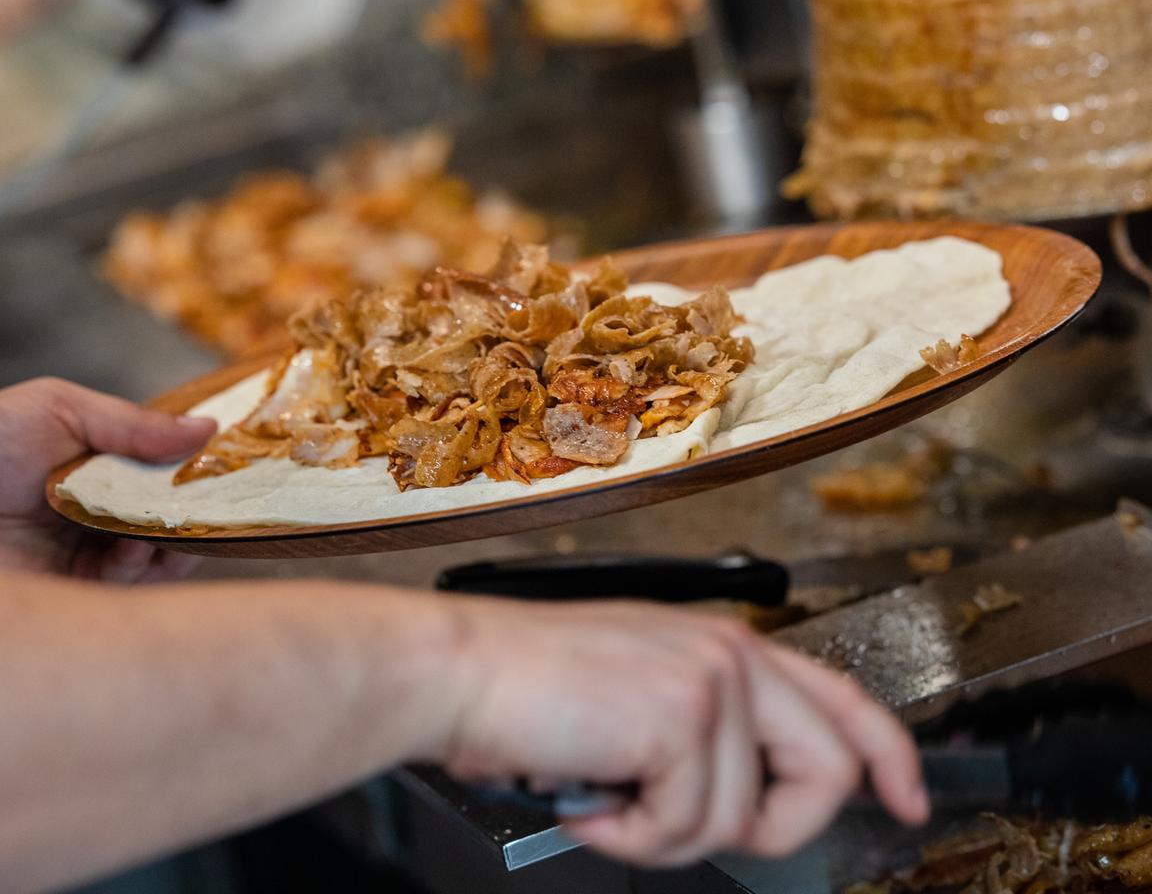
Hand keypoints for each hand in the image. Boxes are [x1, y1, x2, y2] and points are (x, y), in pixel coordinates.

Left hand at [0, 378, 213, 580]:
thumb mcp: (60, 409)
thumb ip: (134, 423)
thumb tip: (209, 427)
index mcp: (98, 466)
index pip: (164, 470)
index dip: (199, 468)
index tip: (233, 464)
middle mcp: (98, 511)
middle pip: (169, 515)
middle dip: (198, 511)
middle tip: (221, 502)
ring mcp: (85, 552)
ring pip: (156, 556)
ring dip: (176, 542)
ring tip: (176, 527)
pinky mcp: (71, 591)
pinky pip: (125, 587)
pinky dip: (144, 569)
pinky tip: (139, 549)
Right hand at [438, 599, 927, 866]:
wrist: (465, 670)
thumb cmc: (531, 688)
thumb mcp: (639, 692)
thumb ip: (706, 727)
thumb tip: (746, 795)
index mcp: (723, 644)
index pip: (840, 697)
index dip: (889, 755)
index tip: (907, 801)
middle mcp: (730, 651)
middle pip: (828, 768)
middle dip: (772, 828)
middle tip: (684, 827)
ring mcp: (714, 678)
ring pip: (745, 818)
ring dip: (664, 833)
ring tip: (607, 798)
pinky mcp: (686, 712)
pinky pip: (693, 826)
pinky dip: (633, 835)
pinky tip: (592, 798)